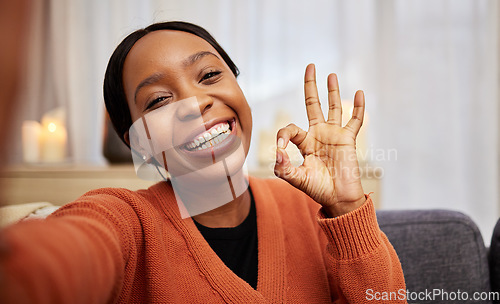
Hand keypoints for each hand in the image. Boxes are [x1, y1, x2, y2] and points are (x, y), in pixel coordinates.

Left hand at [274, 64, 365, 216]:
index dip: (282, 134)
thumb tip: (277, 151)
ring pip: (334, 108)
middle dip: (311, 86)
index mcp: (304, 142)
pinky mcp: (348, 139)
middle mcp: (318, 134)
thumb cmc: (317, 189)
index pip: (290, 128)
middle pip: (313, 104)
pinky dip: (358, 107)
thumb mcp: (296, 179)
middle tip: (310, 66)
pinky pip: (355, 120)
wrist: (338, 199)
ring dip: (332, 91)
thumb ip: (283, 167)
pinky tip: (359, 93)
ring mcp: (334, 135)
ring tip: (330, 74)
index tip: (280, 146)